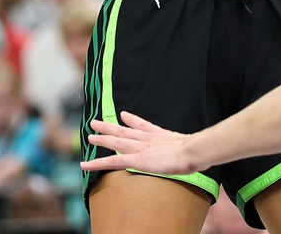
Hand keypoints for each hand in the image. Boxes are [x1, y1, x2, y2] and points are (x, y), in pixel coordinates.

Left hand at [80, 111, 201, 175]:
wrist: (192, 150)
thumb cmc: (196, 150)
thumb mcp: (190, 145)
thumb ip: (187, 145)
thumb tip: (195, 148)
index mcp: (160, 136)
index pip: (143, 126)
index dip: (132, 120)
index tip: (124, 115)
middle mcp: (147, 139)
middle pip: (124, 131)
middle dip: (109, 127)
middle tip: (96, 122)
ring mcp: (140, 148)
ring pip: (115, 142)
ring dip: (101, 138)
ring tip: (89, 135)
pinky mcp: (135, 160)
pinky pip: (111, 162)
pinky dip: (96, 163)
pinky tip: (85, 165)